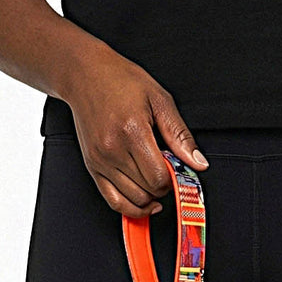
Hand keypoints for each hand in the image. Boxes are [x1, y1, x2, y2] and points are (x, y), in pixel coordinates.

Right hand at [61, 44, 206, 217]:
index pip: (159, 178)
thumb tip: (198, 163)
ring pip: (133, 200)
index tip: (176, 168)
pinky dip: (131, 207)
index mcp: (132, 131)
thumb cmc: (120, 80)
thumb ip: (180, 135)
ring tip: (153, 178)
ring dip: (149, 196)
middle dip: (162, 185)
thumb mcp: (159, 99)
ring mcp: (100, 160)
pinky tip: (144, 202)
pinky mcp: (92, 166)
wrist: (84, 74)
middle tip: (165, 168)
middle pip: (148, 191)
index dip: (173, 178)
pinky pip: (113, 201)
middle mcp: (113, 149)